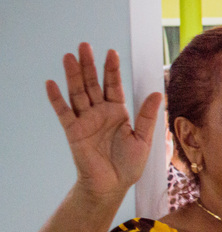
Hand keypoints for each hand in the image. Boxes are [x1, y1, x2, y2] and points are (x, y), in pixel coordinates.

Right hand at [46, 43, 161, 200]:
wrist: (113, 185)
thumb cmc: (129, 165)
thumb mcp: (143, 138)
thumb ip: (147, 116)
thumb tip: (159, 93)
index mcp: (118, 112)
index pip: (113, 85)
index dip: (111, 69)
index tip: (110, 52)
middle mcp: (100, 113)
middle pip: (92, 84)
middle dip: (89, 65)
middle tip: (84, 45)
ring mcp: (85, 120)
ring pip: (77, 93)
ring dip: (72, 76)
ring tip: (69, 57)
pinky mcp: (74, 131)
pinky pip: (64, 112)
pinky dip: (57, 99)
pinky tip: (51, 84)